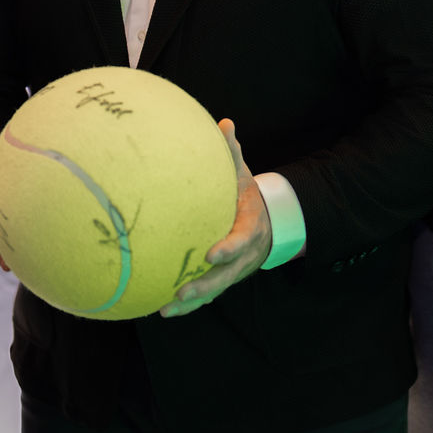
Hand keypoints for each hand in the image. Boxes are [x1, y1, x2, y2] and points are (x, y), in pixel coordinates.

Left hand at [159, 119, 270, 317]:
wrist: (269, 223)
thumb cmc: (247, 195)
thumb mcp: (243, 174)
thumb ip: (232, 153)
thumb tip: (224, 122)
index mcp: (249, 227)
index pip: (241, 240)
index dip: (228, 249)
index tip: (211, 254)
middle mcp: (243, 255)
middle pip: (226, 275)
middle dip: (205, 285)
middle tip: (182, 291)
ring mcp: (234, 270)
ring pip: (215, 290)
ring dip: (193, 302)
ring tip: (166, 309)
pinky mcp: (224, 279)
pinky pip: (207, 295)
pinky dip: (189, 306)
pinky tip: (162, 310)